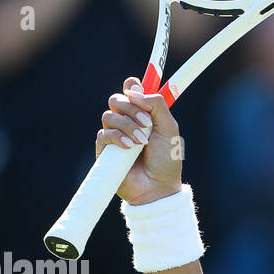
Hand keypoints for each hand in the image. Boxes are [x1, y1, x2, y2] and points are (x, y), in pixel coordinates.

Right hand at [95, 76, 183, 205]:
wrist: (158, 187)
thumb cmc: (166, 160)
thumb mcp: (169, 128)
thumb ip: (157, 105)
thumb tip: (135, 89)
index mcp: (143, 114)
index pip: (130, 90)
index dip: (131, 86)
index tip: (138, 90)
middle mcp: (127, 122)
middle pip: (116, 99)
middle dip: (131, 109)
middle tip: (147, 123)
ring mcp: (115, 135)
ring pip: (109, 116)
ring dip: (128, 126)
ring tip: (142, 142)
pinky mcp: (105, 150)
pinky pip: (104, 134)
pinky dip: (118, 138)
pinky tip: (130, 147)